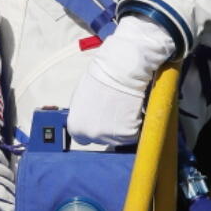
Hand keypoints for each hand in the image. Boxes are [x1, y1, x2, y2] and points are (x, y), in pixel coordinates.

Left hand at [67, 17, 174, 148]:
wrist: (120, 71)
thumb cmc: (101, 77)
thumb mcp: (81, 98)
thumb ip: (83, 113)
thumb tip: (88, 119)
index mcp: (75, 126)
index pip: (81, 138)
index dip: (92, 127)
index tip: (99, 121)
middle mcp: (91, 135)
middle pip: (101, 139)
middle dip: (107, 128)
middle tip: (113, 109)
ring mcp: (110, 137)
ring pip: (118, 138)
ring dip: (122, 126)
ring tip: (122, 106)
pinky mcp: (128, 135)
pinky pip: (133, 134)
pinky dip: (135, 124)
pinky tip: (131, 109)